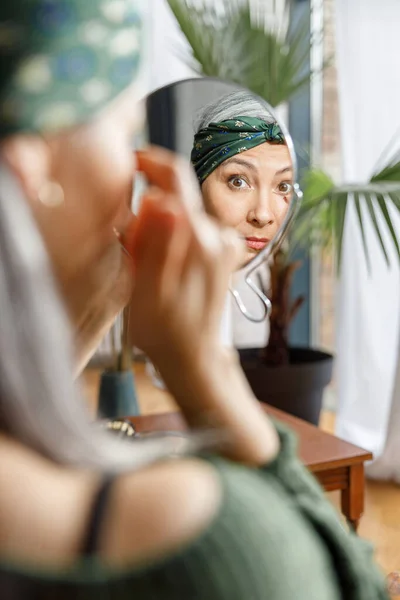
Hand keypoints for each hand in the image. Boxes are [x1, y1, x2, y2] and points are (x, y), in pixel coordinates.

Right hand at [122, 146, 243, 366]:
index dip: (149, 161)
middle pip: (176, 197)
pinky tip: (165, 268)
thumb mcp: (148, 290)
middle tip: (133, 248)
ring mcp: (224, 244)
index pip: (175, 176)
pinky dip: (173, 239)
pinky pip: (192, 230)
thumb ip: (155, 242)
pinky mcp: (223, 252)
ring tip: (147, 266)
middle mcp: (218, 235)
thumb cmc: (165, 330)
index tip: (129, 163)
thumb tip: (161, 199)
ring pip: (182, 214)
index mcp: (199, 240)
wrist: (194, 357)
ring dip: (160, 228)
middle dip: (148, 210)